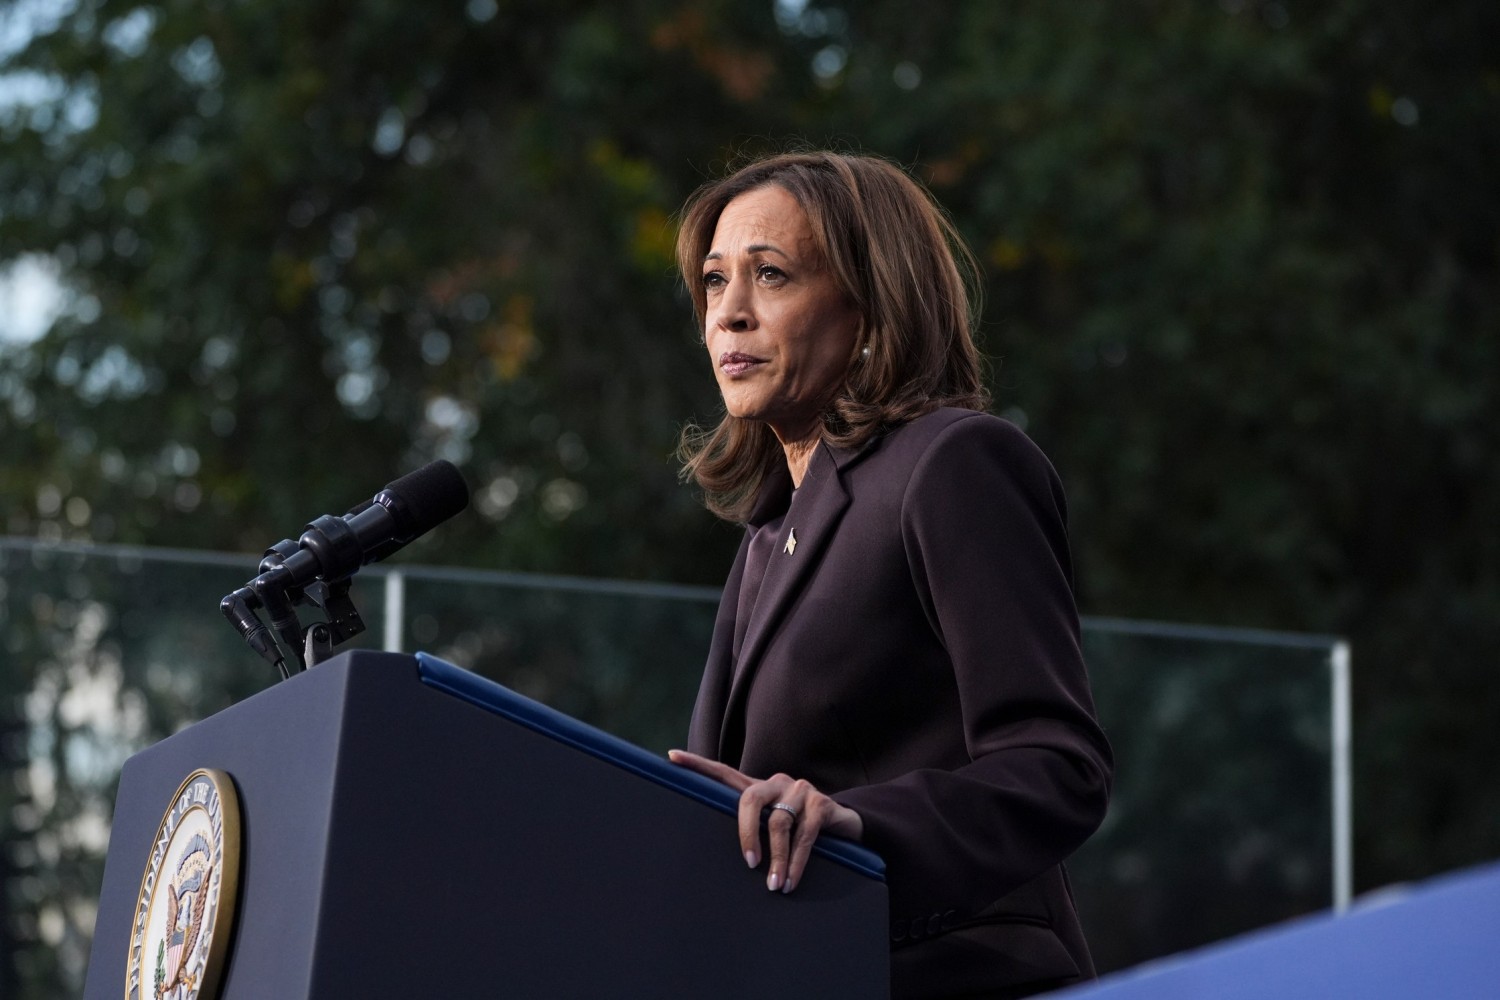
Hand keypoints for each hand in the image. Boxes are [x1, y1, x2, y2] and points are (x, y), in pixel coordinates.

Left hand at [668, 750, 863, 893]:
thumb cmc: (800, 832)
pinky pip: (805, 835)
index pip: (724, 774)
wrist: (847, 829)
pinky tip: (792, 880)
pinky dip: (797, 861)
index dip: (698, 766)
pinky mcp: (822, 803)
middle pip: (749, 799)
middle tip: (748, 863)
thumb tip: (726, 861)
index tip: (671, 757)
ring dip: (777, 859)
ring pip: (779, 824)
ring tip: (775, 886)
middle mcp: (777, 783)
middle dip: (745, 834)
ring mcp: (800, 790)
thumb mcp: (775, 829)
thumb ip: (755, 831)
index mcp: (760, 789)